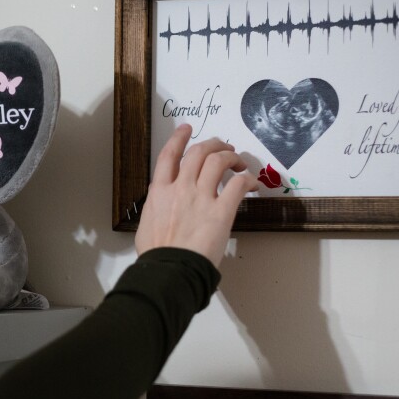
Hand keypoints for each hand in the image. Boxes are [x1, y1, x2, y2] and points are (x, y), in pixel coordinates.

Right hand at [135, 124, 257, 267]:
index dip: (179, 138)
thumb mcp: (147, 224)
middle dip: (214, 144)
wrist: (170, 269)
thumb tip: (162, 208)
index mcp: (160, 191)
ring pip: (219, 161)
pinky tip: (251, 182)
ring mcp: (201, 198)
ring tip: (239, 162)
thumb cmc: (157, 254)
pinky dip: (247, 179)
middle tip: (224, 147)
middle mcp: (180, 188)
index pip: (169, 155)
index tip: (187, 129)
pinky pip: (238, 185)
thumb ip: (157, 208)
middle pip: (199, 152)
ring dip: (232, 157)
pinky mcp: (221, 211)